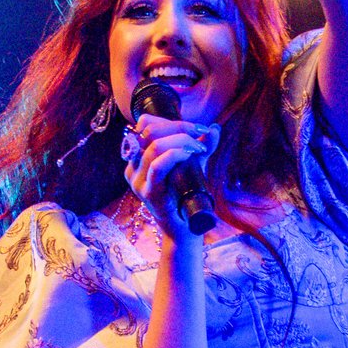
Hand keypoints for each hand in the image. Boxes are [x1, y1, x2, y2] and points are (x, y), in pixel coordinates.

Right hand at [122, 112, 220, 239]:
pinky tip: (188, 154)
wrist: (183, 228)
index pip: (145, 125)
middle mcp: (133, 166)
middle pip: (149, 131)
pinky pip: (157, 167)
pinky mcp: (148, 193)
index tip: (196, 127)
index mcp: (137, 156)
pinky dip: (174, 154)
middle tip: (201, 134)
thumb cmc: (185, 195)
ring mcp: (138, 180)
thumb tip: (214, 128)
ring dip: (181, 140)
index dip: (170, 120)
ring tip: (199, 147)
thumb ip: (201, 147)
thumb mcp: (192, 166)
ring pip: (154, 146)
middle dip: (179, 127)